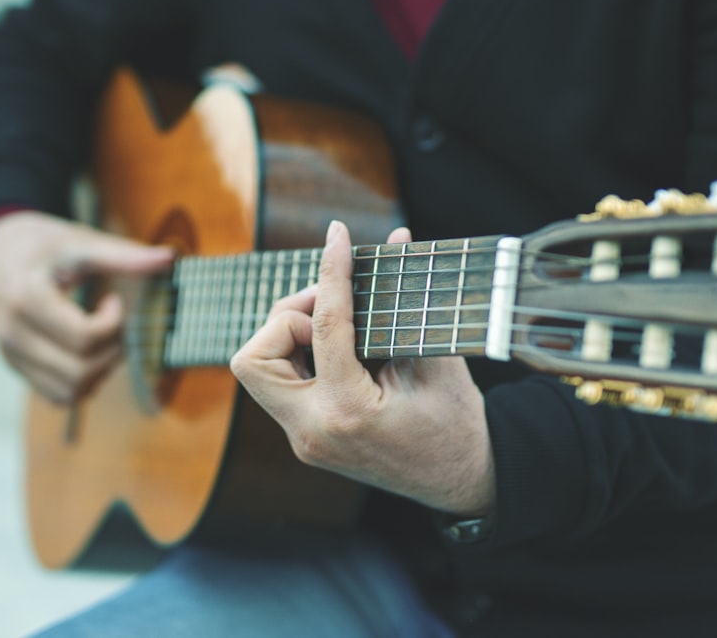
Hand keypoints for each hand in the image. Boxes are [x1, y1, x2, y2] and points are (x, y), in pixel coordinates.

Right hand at [0, 211, 173, 404]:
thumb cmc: (43, 246)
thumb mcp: (82, 243)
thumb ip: (124, 256)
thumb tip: (169, 258)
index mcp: (25, 299)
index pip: (84, 338)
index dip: (114, 324)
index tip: (114, 301)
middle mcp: (12, 335)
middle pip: (80, 372)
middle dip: (112, 352)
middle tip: (116, 324)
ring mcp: (12, 356)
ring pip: (71, 392)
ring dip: (100, 371)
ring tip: (102, 337)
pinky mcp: (18, 369)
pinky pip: (59, 396)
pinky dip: (84, 382)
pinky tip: (88, 352)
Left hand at [231, 222, 495, 515]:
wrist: (462, 481)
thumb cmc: (456, 424)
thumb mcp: (436, 358)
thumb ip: (408, 298)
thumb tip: (397, 235)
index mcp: (347, 412)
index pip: (324, 326)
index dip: (331, 272)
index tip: (338, 235)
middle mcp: (312, 431)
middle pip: (253, 359)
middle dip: (285, 320)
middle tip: (330, 306)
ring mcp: (304, 439)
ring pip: (259, 372)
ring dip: (288, 338)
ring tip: (337, 324)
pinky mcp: (306, 438)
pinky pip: (281, 385)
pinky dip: (300, 356)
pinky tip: (337, 347)